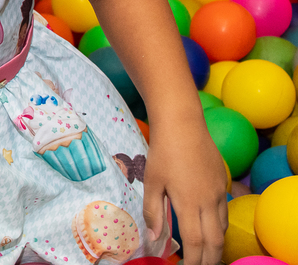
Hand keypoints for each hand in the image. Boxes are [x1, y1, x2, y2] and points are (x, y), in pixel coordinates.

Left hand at [143, 117, 226, 264]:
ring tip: (204, 253)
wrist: (183, 124)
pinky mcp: (222, 182)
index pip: (196, 243)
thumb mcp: (152, 181)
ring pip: (222, 228)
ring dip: (215, 244)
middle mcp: (208, 201)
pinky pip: (223, 212)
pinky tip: (208, 227)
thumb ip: (153, 211)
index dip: (193, 261)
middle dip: (209, 259)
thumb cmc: (163, 152)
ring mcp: (218, 192)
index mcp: (189, 203)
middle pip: (215, 242)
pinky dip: (217, 226)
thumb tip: (154, 238)